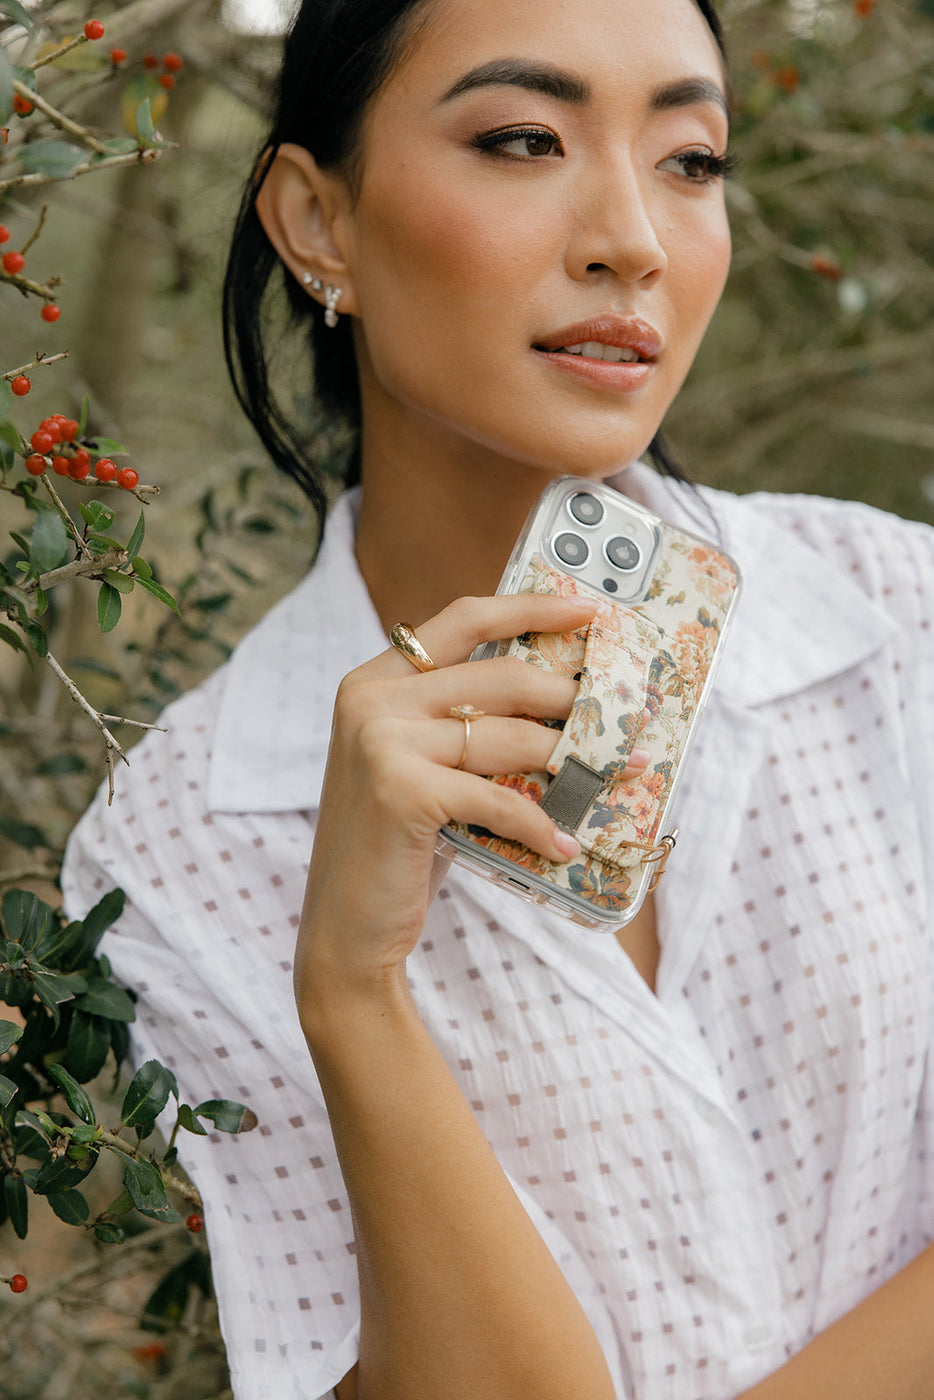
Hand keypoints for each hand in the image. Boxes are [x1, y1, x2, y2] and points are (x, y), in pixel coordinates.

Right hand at [295, 592, 641, 1012]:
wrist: (344, 926)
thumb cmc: (397, 844)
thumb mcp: (420, 765)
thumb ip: (462, 722)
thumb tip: (562, 697)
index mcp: (374, 680)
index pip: (464, 619)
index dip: (531, 607)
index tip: (588, 610)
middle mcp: (371, 700)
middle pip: (501, 678)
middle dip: (569, 699)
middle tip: (619, 717)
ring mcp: (381, 742)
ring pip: (510, 737)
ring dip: (570, 763)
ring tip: (613, 777)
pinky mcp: (401, 792)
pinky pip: (499, 798)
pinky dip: (539, 825)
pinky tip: (565, 846)